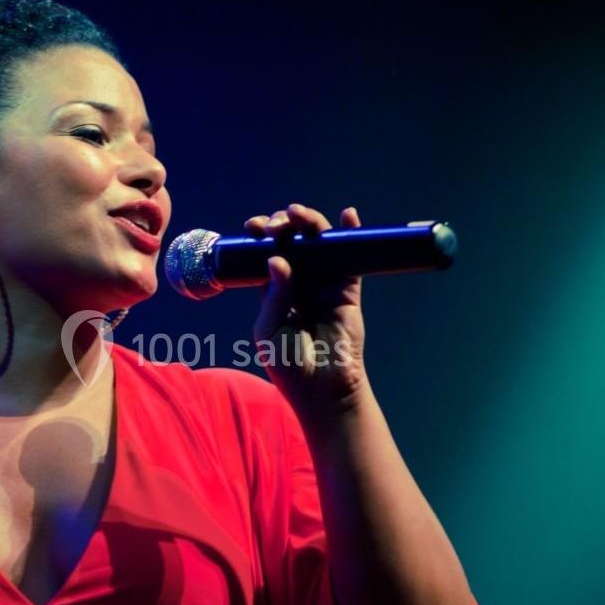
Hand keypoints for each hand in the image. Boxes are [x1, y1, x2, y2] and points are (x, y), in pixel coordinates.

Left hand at [246, 203, 368, 419]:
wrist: (323, 390)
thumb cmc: (289, 365)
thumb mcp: (268, 329)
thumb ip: (273, 295)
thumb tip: (278, 259)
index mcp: (273, 293)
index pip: (266, 256)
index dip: (260, 238)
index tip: (254, 227)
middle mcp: (299, 284)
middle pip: (292, 244)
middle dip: (283, 227)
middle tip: (276, 225)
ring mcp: (324, 286)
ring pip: (318, 246)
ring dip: (309, 224)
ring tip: (298, 214)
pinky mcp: (347, 291)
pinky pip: (350, 259)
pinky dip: (349, 235)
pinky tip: (347, 216)